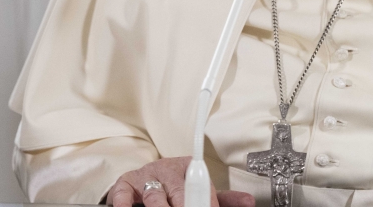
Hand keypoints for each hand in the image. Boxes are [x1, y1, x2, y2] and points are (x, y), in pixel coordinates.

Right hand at [106, 157, 253, 206]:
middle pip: (178, 190)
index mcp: (189, 168)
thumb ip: (223, 199)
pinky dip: (124, 203)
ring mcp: (146, 175)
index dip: (206, 202)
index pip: (201, 185)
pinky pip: (123, 193)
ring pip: (153, 194)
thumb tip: (249, 203)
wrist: (144, 180)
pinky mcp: (126, 183)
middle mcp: (167, 168)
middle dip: (184, 206)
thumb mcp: (199, 191)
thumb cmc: (175, 187)